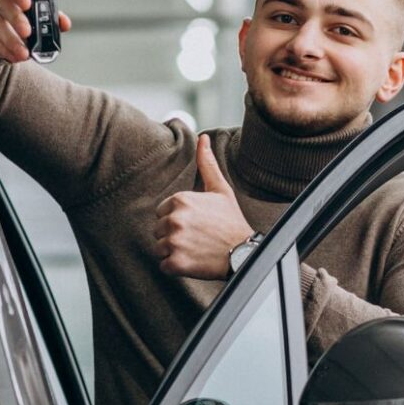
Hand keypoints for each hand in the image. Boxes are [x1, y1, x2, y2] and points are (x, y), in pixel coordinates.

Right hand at [0, 0, 70, 62]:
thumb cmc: (21, 13)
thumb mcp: (37, 12)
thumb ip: (51, 15)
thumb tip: (64, 24)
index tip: (28, 5)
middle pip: (0, 3)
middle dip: (14, 18)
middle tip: (27, 33)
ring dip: (9, 41)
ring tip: (23, 54)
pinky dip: (0, 49)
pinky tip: (11, 57)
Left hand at [154, 135, 254, 279]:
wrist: (245, 253)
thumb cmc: (231, 221)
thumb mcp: (221, 190)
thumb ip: (206, 164)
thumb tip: (202, 137)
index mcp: (180, 200)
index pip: (162, 212)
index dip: (178, 219)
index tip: (197, 224)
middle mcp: (174, 219)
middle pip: (159, 230)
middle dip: (174, 235)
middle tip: (198, 238)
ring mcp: (174, 242)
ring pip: (160, 248)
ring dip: (174, 251)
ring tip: (196, 249)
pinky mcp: (176, 263)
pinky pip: (164, 265)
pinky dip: (176, 267)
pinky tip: (194, 261)